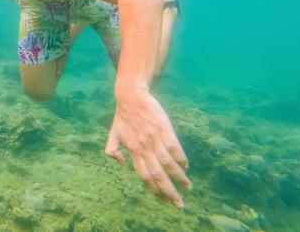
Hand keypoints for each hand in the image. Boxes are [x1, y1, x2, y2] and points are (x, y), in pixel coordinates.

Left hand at [106, 90, 190, 206]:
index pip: (144, 176)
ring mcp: (155, 138)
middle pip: (158, 175)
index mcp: (133, 151)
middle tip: (178, 204)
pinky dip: (181, 159)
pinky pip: (175, 147)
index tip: (163, 200)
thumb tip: (123, 164)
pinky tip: (185, 166)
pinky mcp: (164, 128)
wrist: (131, 95)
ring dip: (179, 178)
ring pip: (168, 164)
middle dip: (169, 192)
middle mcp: (144, 147)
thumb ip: (112, 150)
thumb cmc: (122, 115)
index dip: (154, 190)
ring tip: (187, 188)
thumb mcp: (113, 134)